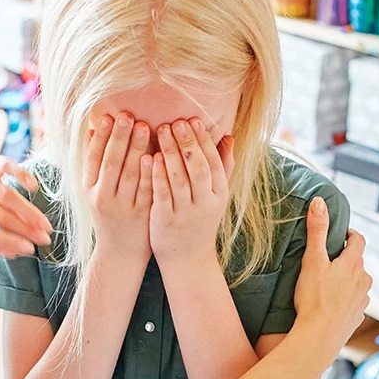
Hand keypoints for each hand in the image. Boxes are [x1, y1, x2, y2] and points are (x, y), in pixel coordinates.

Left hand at [0, 155, 52, 257]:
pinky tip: (34, 187)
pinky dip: (22, 175)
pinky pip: (6, 166)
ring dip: (28, 211)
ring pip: (5, 194)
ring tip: (44, 224)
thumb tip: (14, 253)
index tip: (29, 249)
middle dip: (24, 228)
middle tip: (43, 238)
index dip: (7, 241)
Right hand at [85, 113, 152, 260]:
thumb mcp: (96, 191)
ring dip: (135, 149)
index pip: (93, 158)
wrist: (120, 253)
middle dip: (119, 137)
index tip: (109, 116)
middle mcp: (102, 198)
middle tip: (127, 115)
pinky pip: (146, 190)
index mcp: (89, 190)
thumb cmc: (109, 215)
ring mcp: (122, 207)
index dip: (101, 137)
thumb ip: (96, 163)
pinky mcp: (141, 215)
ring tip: (143, 126)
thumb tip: (94, 129)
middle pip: (110, 163)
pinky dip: (149, 172)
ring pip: (128, 174)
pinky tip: (153, 155)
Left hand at [150, 118, 233, 265]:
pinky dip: (157, 174)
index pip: (214, 162)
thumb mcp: (216, 195)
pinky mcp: (166, 219)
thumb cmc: (201, 220)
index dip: (204, 140)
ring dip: (170, 152)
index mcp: (220, 194)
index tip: (193, 119)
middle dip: (187, 142)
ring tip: (161, 130)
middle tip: (176, 121)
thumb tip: (229, 136)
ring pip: (179, 178)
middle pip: (198, 167)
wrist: (188, 258)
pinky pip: (162, 193)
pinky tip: (150, 156)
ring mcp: (185, 212)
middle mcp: (205, 203)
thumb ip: (223, 166)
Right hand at [293, 197, 370, 359]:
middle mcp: (364, 281)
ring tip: (327, 283)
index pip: (358, 240)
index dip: (349, 234)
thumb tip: (320, 202)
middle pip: (357, 262)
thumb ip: (316, 231)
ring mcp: (362, 301)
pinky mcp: (357, 317)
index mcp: (354, 264)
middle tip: (326, 258)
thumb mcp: (312, 260)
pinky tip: (330, 304)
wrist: (318, 337)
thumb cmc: (314, 298)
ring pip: (357, 283)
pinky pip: (353, 303)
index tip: (338, 234)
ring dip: (346, 280)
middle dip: (344, 258)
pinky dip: (345, 299)